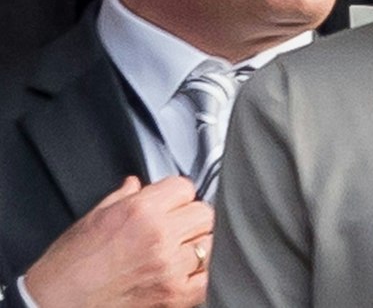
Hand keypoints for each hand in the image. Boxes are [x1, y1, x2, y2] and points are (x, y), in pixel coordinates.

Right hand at [22, 177, 214, 307]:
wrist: (53, 305)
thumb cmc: (66, 267)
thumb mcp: (91, 220)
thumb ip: (122, 198)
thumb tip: (136, 184)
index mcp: (140, 211)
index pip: (185, 187)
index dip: (177, 195)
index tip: (171, 203)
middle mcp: (159, 236)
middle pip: (204, 213)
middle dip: (191, 218)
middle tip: (176, 228)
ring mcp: (170, 267)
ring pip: (212, 243)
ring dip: (199, 245)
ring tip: (180, 251)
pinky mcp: (174, 296)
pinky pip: (209, 278)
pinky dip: (203, 274)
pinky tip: (188, 272)